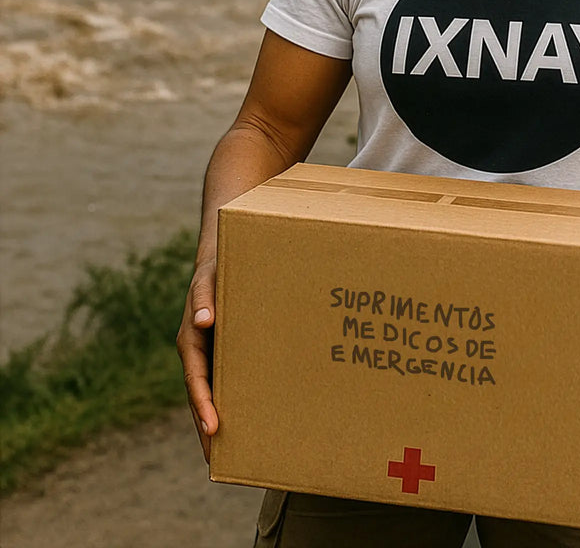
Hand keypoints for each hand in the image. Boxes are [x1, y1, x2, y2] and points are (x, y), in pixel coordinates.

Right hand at [176, 257, 218, 460]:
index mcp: (191, 341)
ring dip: (217, 419)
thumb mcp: (208, 281)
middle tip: (215, 461)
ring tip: (230, 452)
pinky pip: (227, 379)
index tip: (212, 429)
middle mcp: (198, 353)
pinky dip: (231, 400)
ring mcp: (211, 354)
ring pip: (212, 392)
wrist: (225, 259)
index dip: (203, 405)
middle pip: (200, 396)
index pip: (196, 381)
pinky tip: (248, 417)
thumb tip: (204, 321)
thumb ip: (205, 298)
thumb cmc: (216, 269)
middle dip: (206, 427)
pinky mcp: (226, 351)